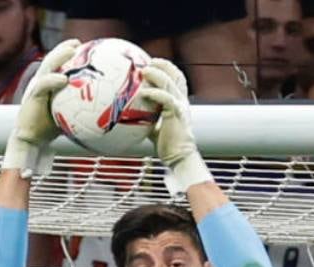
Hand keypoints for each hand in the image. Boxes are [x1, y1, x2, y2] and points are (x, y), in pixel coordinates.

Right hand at [4, 39, 77, 175]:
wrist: (33, 140)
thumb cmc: (53, 128)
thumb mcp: (71, 114)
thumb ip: (83, 106)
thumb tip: (107, 107)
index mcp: (50, 83)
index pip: (59, 63)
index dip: (69, 52)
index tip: (84, 45)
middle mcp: (42, 81)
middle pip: (52, 59)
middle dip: (63, 48)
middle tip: (77, 43)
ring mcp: (36, 87)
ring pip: (47, 66)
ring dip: (58, 57)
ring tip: (71, 51)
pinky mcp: (32, 96)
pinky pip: (43, 84)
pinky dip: (53, 80)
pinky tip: (63, 79)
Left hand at [132, 60, 209, 192]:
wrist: (179, 157)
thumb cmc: (167, 145)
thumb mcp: (155, 127)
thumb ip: (148, 117)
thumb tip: (130, 115)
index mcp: (179, 102)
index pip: (177, 78)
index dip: (167, 68)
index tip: (153, 63)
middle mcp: (182, 101)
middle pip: (176, 75)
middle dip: (163, 65)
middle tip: (148, 62)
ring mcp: (181, 106)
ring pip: (170, 82)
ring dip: (157, 74)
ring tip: (144, 70)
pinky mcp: (177, 114)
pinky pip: (166, 98)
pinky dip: (155, 93)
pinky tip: (144, 92)